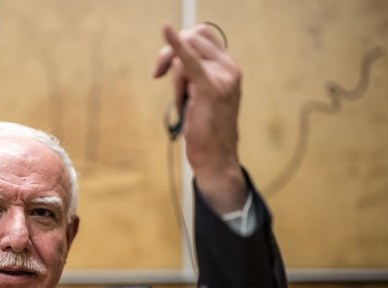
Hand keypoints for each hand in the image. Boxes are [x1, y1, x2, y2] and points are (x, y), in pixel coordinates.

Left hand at [153, 24, 246, 213]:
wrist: (216, 158)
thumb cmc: (206, 129)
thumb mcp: (201, 95)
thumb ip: (194, 74)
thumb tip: (170, 58)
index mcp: (230, 66)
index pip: (201, 35)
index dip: (179, 43)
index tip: (163, 67)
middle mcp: (230, 67)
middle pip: (190, 39)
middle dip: (167, 55)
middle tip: (157, 75)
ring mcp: (222, 76)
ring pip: (182, 57)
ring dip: (174, 82)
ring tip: (184, 104)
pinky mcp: (209, 88)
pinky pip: (187, 61)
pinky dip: (175, 45)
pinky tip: (166, 29)